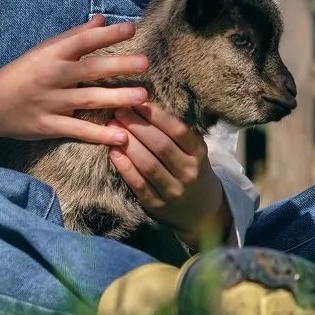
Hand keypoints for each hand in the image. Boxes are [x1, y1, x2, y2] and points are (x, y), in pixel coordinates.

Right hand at [0, 15, 149, 158]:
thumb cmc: (23, 72)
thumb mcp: (45, 50)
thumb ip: (75, 36)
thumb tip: (102, 18)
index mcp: (52, 54)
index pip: (82, 40)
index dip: (107, 34)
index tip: (131, 28)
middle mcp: (53, 76)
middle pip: (89, 69)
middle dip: (118, 65)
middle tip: (145, 62)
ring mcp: (51, 102)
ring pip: (88, 99)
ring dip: (117, 98)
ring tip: (142, 96)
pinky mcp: (50, 126)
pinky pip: (78, 130)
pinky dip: (100, 135)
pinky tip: (122, 136)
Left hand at [108, 102, 230, 247]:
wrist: (202, 212)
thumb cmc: (192, 171)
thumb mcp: (194, 151)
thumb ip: (176, 133)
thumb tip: (144, 106)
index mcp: (199, 154)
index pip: (178, 131)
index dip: (157, 115)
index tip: (138, 101)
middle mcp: (189, 172)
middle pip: (161, 146)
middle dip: (137, 126)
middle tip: (119, 111)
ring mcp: (174, 191)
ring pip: (149, 165)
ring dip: (129, 145)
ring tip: (112, 128)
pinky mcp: (157, 206)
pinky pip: (139, 184)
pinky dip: (125, 167)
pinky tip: (114, 152)